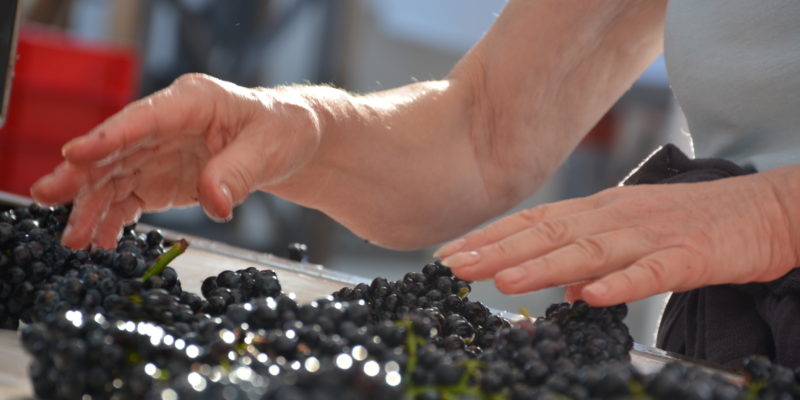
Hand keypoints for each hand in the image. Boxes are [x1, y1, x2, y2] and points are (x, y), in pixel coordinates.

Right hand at [31, 73, 320, 248]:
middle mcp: (168, 123)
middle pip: (117, 150)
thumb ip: (238, 173)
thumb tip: (215, 204)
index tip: (75, 154)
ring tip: (74, 240)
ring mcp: (162, 151)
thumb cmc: (283, 130)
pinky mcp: (164, 177)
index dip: (109, 137)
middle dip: (83, 175)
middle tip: (48, 197)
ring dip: (93, 206)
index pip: (144, 118)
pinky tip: (103, 241)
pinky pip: (133, 197)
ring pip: (117, 178)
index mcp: (193, 101)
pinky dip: (116, 219)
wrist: (291, 141)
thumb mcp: (269, 148)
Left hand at [435, 172, 798, 305]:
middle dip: (498, 250)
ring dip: (544, 266)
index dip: (490, 237)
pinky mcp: (689, 255)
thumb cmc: (692, 223)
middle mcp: (616, 216)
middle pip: (549, 233)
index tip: (450, 254)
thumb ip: (594, 258)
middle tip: (455, 268)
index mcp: (600, 211)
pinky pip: (652, 271)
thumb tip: (560, 285)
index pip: (534, 222)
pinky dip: (622, 282)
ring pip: (590, 250)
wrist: (762, 211)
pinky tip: (591, 296)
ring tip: (504, 281)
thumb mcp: (632, 236)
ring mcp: (652, 234)